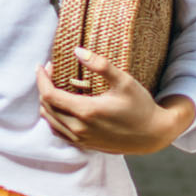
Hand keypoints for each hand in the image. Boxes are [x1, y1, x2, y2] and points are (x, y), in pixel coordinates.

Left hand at [36, 54, 195, 157]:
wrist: (152, 134)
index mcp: (86, 111)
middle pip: (46, 107)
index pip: (50, 95)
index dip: (42, 79)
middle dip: (44, 87)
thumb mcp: (124, 81)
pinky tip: (62, 106)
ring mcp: (81, 139)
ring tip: (55, 86)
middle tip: (52, 71)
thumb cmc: (140, 106)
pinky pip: (59, 132)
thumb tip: (77, 51)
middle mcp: (79, 128)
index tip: (43, 66)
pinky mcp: (85, 145)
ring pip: (50, 121)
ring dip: (47, 102)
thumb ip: (100, 65)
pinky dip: (53, 117)